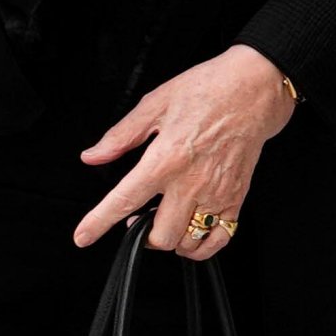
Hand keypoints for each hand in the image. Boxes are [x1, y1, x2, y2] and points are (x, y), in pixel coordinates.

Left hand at [73, 44, 294, 261]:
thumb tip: (93, 156)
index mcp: (166, 157)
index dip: (99, 221)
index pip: (126, 198)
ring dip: (171, 240)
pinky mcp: (236, 198)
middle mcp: (191, 182)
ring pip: (188, 242)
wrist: (252, 90)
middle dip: (142, 235)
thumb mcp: (155, 104)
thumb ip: (121, 136)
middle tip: (136, 218)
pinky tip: (191, 232)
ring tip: (164, 221)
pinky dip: (202, 245)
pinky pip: (219, 239)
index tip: (83, 236)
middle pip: (160, 235)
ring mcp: (216, 194)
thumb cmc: (205, 90)